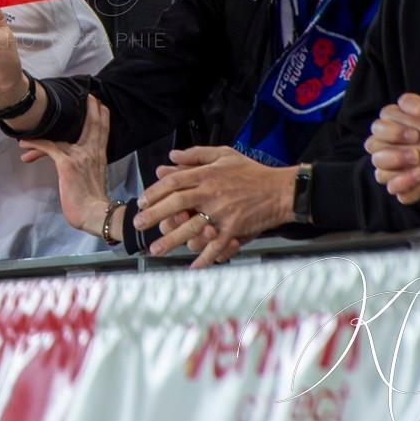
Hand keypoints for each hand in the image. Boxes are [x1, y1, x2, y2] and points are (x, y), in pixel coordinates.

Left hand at [19, 95, 118, 239]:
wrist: (95, 214)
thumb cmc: (93, 202)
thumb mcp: (95, 178)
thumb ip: (90, 167)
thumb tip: (82, 165)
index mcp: (100, 156)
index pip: (103, 131)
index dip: (103, 116)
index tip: (101, 104)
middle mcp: (92, 152)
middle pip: (93, 124)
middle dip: (91, 108)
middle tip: (89, 95)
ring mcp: (79, 156)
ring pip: (66, 133)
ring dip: (50, 125)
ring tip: (40, 116)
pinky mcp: (66, 163)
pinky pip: (49, 147)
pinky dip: (35, 143)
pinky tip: (25, 142)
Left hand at [132, 146, 295, 267]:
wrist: (281, 191)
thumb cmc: (252, 172)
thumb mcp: (224, 154)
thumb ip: (196, 154)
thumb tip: (171, 155)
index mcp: (207, 174)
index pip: (174, 182)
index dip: (155, 191)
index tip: (142, 201)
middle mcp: (212, 193)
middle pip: (176, 204)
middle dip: (154, 216)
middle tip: (138, 224)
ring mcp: (222, 213)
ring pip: (191, 228)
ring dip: (171, 240)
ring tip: (156, 249)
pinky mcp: (234, 229)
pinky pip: (214, 246)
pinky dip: (203, 258)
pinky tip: (192, 265)